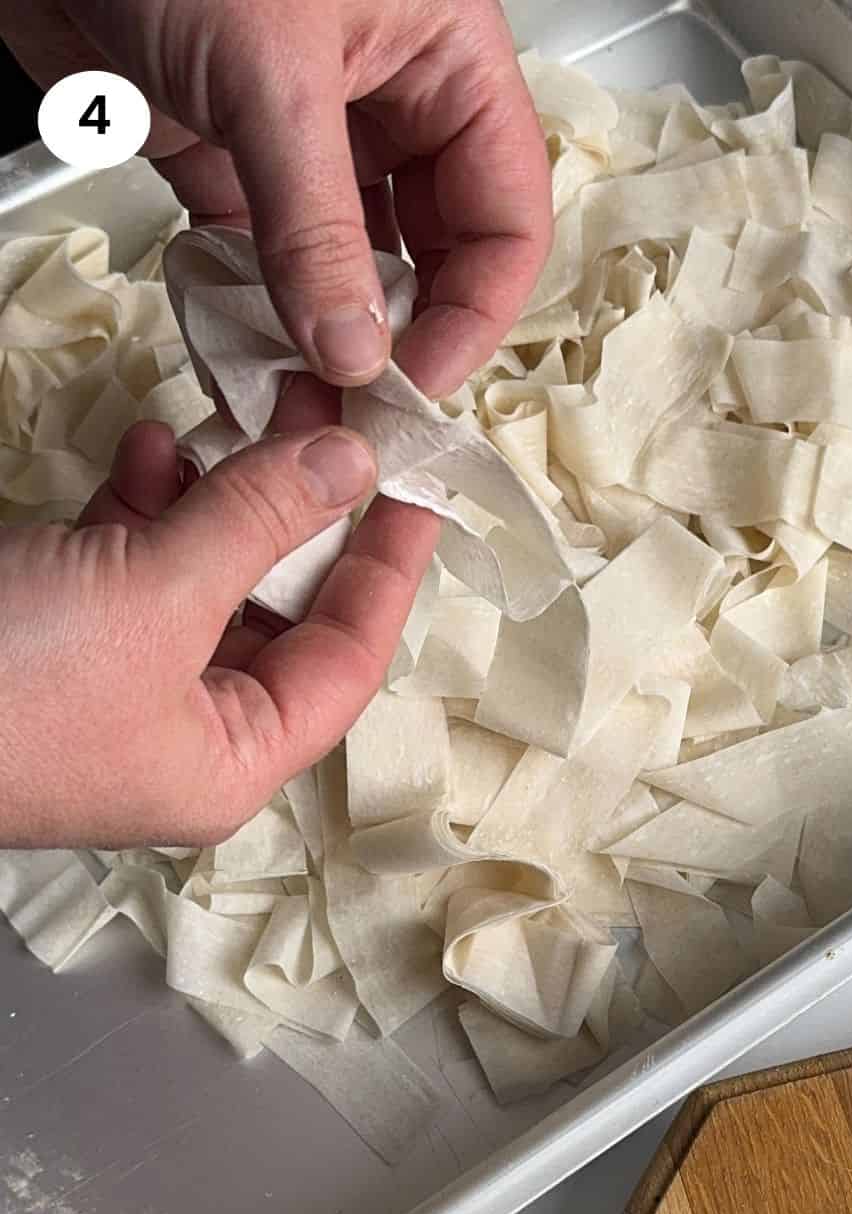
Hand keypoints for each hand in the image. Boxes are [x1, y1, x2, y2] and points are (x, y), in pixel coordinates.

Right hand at [0, 409, 439, 848]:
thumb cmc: (1, 689)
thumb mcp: (152, 596)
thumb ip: (257, 523)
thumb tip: (350, 466)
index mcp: (230, 760)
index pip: (348, 660)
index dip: (388, 569)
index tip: (415, 487)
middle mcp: (184, 734)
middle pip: (279, 611)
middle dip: (297, 512)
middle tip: (323, 419)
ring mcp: (116, 688)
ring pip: (203, 579)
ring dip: (219, 498)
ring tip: (237, 419)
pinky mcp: (55, 641)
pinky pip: (129, 568)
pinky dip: (143, 507)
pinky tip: (148, 453)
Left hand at [4, 0, 551, 396]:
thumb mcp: (273, 79)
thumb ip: (317, 229)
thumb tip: (353, 351)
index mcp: (446, 59)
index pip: (506, 213)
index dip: (477, 307)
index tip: (421, 379)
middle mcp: (390, 99)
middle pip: (436, 250)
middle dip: (405, 330)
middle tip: (365, 401)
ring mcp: (309, 133)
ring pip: (349, 264)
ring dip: (328, 330)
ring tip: (304, 388)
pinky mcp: (230, 155)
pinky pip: (264, 255)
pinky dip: (255, 306)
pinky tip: (245, 348)